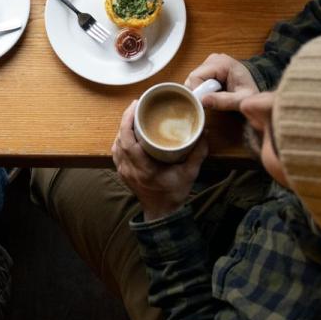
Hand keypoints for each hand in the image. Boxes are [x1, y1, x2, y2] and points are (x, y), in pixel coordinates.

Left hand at [111, 102, 208, 220]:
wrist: (162, 214)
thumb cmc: (174, 194)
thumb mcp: (189, 174)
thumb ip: (198, 153)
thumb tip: (204, 133)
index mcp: (143, 168)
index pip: (127, 141)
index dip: (127, 121)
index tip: (135, 105)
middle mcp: (129, 169)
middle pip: (120, 139)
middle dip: (125, 119)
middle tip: (137, 106)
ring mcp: (124, 172)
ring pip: (116, 144)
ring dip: (122, 129)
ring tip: (133, 116)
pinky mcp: (123, 173)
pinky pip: (117, 152)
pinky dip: (121, 140)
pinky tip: (129, 133)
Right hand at [185, 53, 258, 111]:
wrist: (257, 84)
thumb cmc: (250, 91)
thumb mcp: (241, 99)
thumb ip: (223, 101)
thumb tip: (202, 100)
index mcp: (221, 63)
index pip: (196, 76)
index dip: (197, 92)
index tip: (204, 104)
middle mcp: (213, 59)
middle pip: (193, 77)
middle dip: (199, 92)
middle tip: (211, 101)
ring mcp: (210, 61)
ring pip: (193, 79)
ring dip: (200, 91)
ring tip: (215, 96)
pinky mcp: (208, 66)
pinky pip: (197, 79)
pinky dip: (202, 88)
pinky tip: (213, 92)